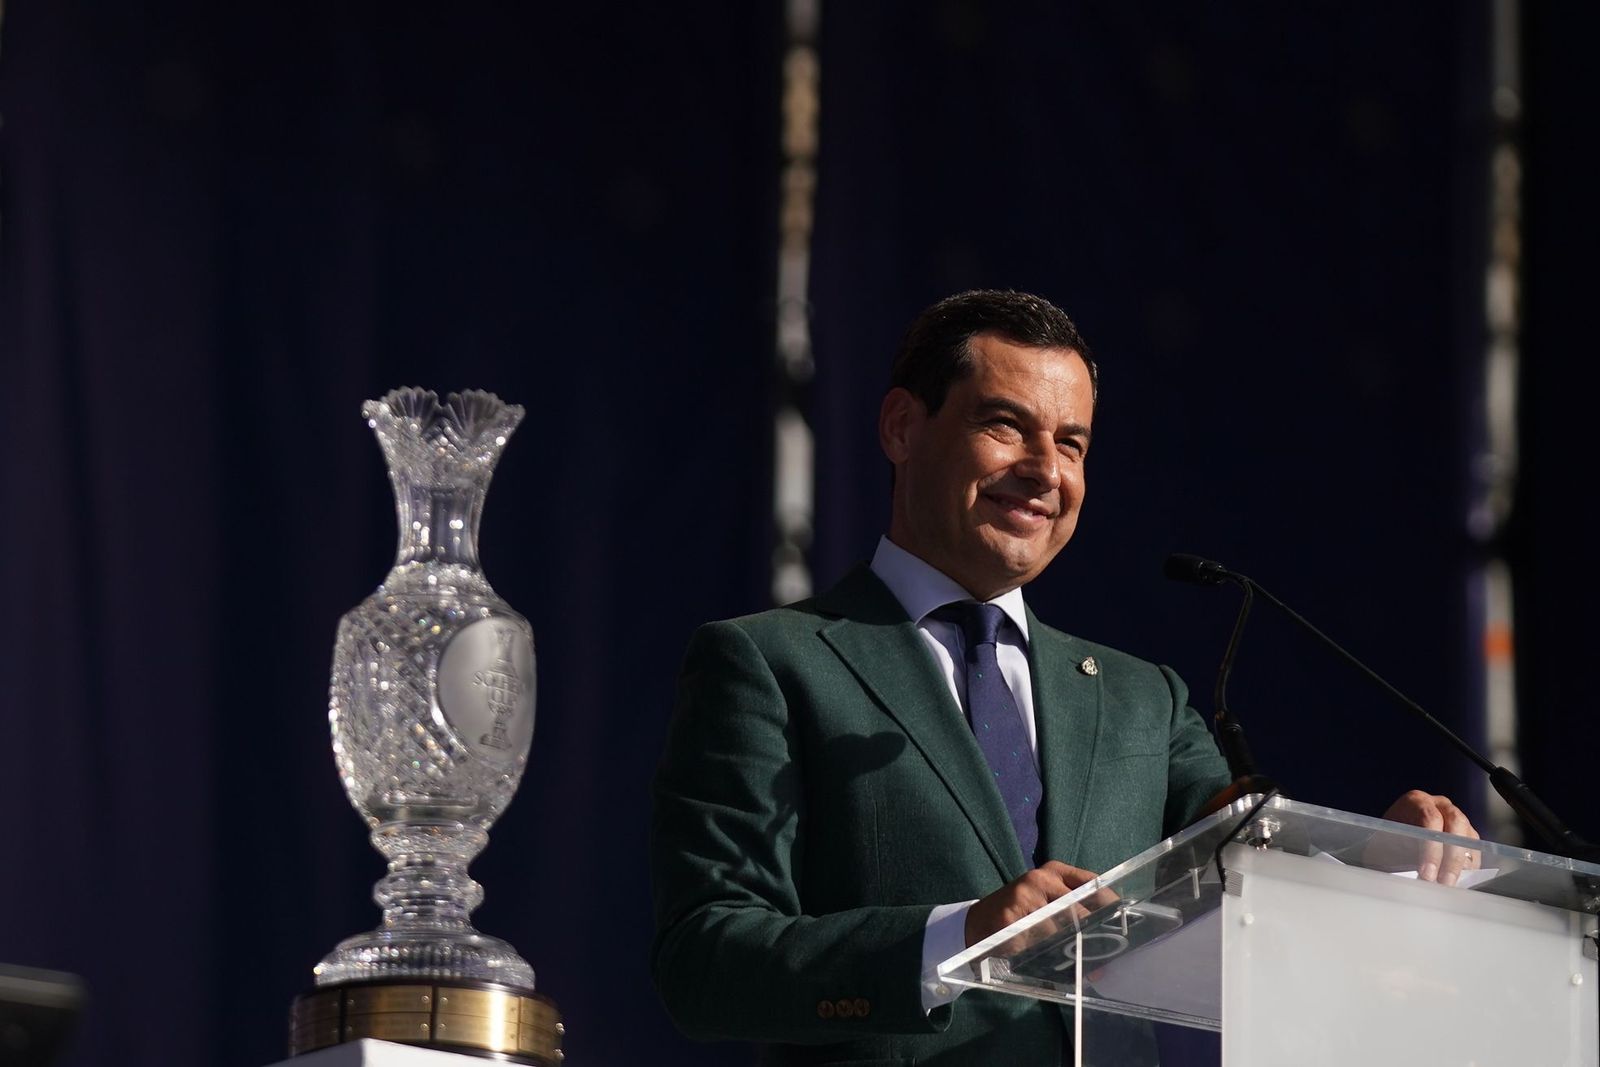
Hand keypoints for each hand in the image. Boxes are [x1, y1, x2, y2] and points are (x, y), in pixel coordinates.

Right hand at [965, 861, 1116, 947]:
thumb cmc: (1020, 915)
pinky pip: (1040, 939)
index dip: (1109, 905)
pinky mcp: (1011, 916)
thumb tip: (1107, 954)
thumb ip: (1074, 918)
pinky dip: (1047, 952)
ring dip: (1071, 947)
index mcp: (1054, 871)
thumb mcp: (1046, 906)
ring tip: (1079, 962)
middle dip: (1093, 933)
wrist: (976, 923)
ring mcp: (1025, 895)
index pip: (1092, 883)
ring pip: (1062, 926)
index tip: (1121, 925)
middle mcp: (1041, 878)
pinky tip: (1045, 957)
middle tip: (1102, 953)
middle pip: (1081, 908)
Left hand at [1372, 789, 1481, 885]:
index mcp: (1417, 801)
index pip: (1430, 819)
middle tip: (1444, 882)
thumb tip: (1413, 875)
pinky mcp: (1467, 833)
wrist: (1390, 835)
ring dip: (1462, 864)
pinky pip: (1475, 849)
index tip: (1427, 873)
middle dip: (1452, 857)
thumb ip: (1398, 853)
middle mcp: (1440, 805)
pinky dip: (1468, 866)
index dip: (1431, 849)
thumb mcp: (1385, 842)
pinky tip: (1458, 880)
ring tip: (1450, 885)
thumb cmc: (1386, 839)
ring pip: (1469, 837)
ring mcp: (1457, 817)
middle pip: (1456, 824)